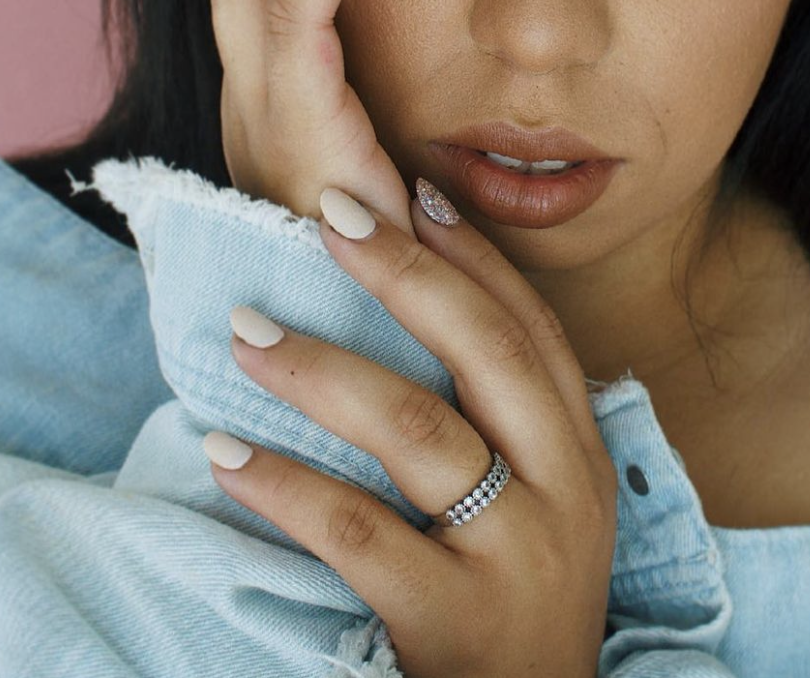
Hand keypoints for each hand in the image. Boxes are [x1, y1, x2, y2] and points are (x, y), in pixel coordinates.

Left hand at [205, 185, 618, 677]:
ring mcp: (517, 551)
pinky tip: (230, 453)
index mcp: (579, 446)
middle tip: (329, 214)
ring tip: (246, 329)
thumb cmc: (519, 595)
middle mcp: (564, 484)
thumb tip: (419, 310)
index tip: (411, 191)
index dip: (472, 253)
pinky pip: (360, 534)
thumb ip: (505, 418)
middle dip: (406, 272)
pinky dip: (288, 486)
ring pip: (419, 430)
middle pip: (487, 350)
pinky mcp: (457, 618)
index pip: (530, 325)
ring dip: (324, 369)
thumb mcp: (544, 498)